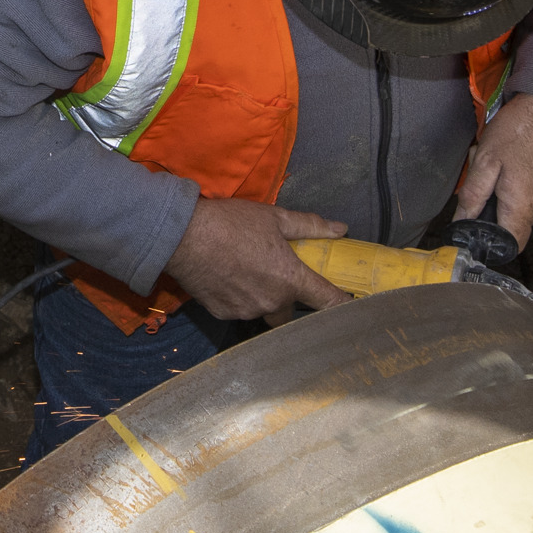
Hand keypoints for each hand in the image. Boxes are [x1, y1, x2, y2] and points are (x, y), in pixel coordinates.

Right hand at [164, 196, 351, 320]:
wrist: (182, 236)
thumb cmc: (231, 223)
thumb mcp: (275, 218)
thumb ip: (310, 227)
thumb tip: (340, 230)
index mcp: (290, 279)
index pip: (328, 301)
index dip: (342, 305)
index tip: (349, 306)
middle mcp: (272, 302)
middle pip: (291, 311)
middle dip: (288, 298)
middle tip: (276, 275)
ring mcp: (246, 311)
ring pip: (264, 311)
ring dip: (263, 298)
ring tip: (247, 273)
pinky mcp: (223, 314)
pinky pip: (240, 310)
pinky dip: (239, 298)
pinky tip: (227, 278)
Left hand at [454, 93, 532, 246]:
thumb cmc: (520, 129)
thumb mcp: (485, 160)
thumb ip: (472, 195)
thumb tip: (461, 220)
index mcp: (522, 207)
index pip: (506, 246)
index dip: (487, 241)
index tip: (472, 227)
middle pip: (508, 227)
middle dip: (488, 209)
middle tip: (481, 180)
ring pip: (515, 210)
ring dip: (499, 193)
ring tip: (494, 165)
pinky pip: (526, 197)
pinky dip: (511, 185)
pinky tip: (507, 162)